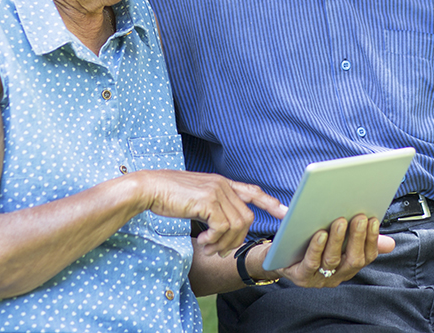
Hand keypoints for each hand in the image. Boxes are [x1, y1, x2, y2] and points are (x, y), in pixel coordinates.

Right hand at [140, 171, 286, 256]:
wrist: (149, 188)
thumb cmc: (169, 196)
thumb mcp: (196, 199)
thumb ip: (213, 207)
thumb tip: (224, 228)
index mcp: (222, 183)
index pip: (253, 191)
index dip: (270, 202)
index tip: (284, 213)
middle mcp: (223, 185)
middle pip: (246, 218)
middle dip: (236, 240)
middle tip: (218, 250)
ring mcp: (217, 191)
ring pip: (237, 225)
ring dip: (223, 242)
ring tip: (207, 247)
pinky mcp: (208, 200)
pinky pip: (223, 227)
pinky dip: (215, 239)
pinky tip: (202, 241)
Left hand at [265, 213, 394, 287]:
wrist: (277, 258)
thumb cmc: (308, 245)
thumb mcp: (335, 241)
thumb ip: (359, 240)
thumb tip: (390, 244)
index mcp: (346, 266)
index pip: (367, 256)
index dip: (373, 239)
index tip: (374, 219)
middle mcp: (335, 276)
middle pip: (353, 261)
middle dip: (358, 238)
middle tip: (359, 217)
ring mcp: (318, 278)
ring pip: (332, 261)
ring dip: (338, 241)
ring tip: (340, 220)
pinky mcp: (299, 277)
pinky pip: (310, 264)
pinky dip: (316, 249)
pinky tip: (319, 234)